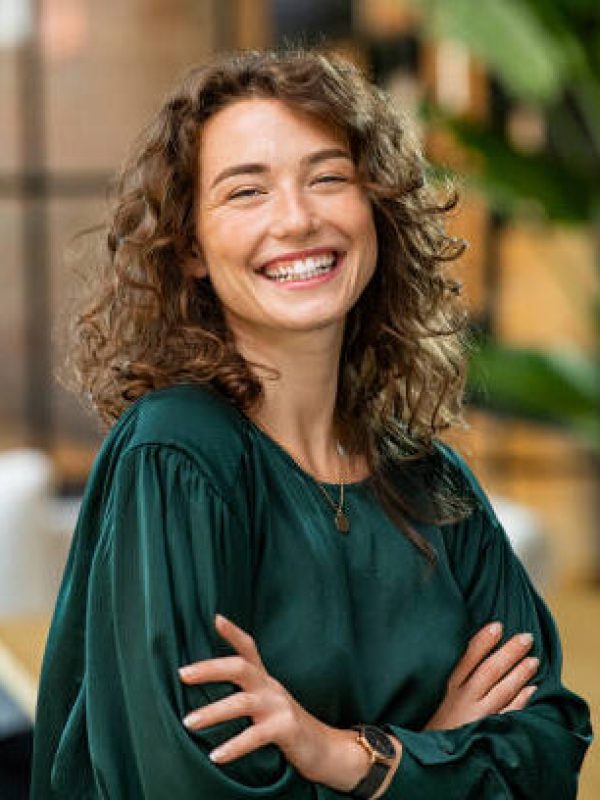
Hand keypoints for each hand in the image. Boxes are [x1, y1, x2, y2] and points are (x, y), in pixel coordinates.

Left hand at [179, 614, 356, 789]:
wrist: (325, 748)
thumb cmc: (285, 725)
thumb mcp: (266, 702)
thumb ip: (244, 693)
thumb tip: (206, 691)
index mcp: (264, 679)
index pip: (249, 648)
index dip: (233, 633)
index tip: (216, 618)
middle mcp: (271, 687)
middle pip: (240, 667)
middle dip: (210, 668)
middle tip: (182, 674)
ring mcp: (279, 706)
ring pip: (242, 703)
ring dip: (213, 712)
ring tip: (188, 722)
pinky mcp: (286, 729)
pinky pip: (255, 736)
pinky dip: (234, 746)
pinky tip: (215, 755)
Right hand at [424, 622, 538, 730]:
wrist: (424, 758)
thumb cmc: (425, 721)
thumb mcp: (426, 694)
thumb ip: (442, 675)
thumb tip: (456, 649)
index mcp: (446, 685)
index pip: (468, 656)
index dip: (484, 640)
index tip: (498, 626)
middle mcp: (462, 699)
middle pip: (490, 670)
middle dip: (510, 652)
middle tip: (526, 638)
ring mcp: (476, 716)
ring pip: (503, 690)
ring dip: (520, 673)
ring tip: (534, 660)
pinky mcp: (485, 732)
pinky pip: (508, 714)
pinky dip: (521, 701)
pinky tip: (532, 689)